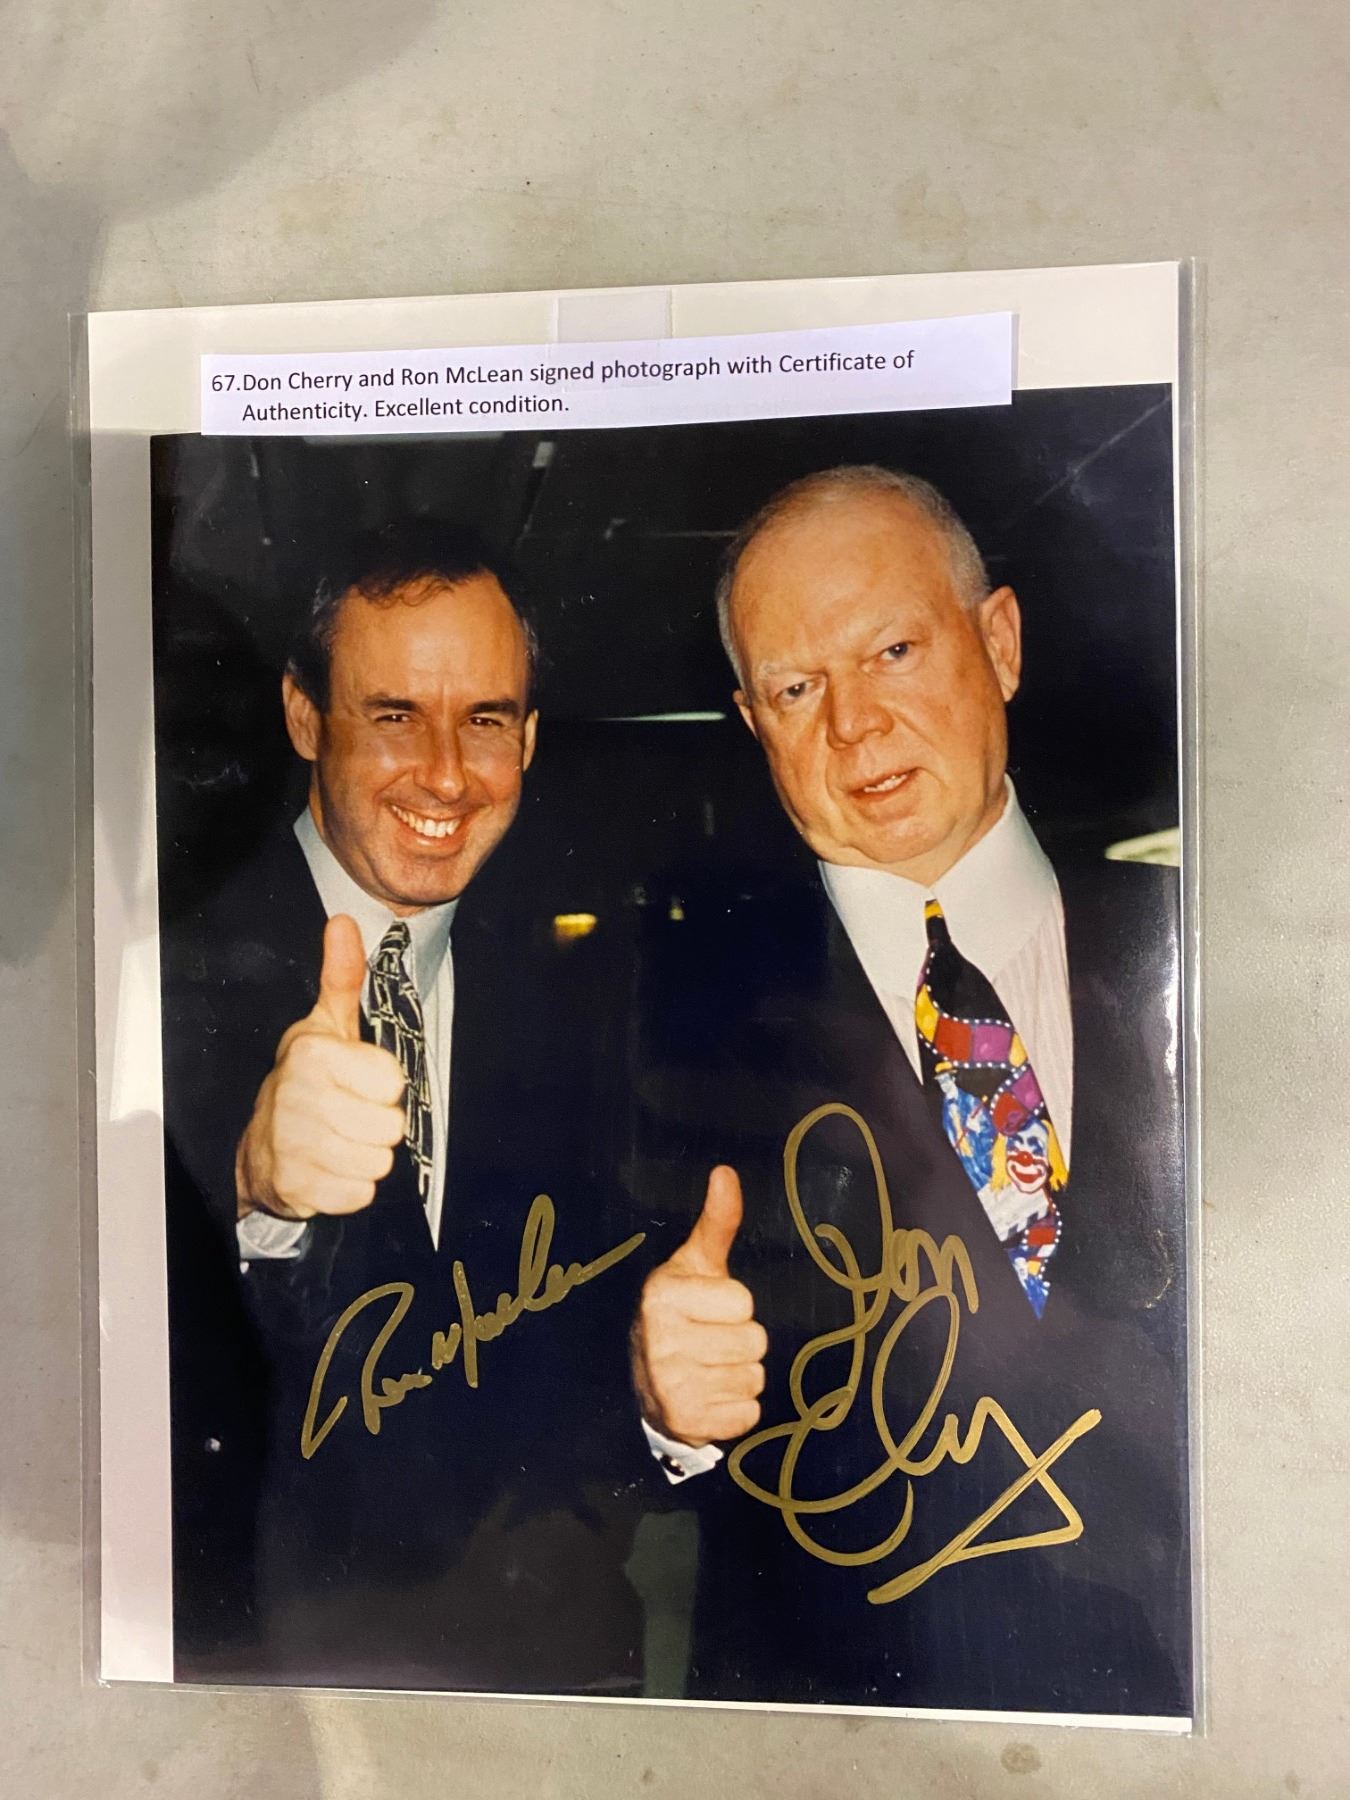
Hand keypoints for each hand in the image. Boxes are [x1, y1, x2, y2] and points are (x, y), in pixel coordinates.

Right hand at [235, 914, 407, 1220]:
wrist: (261, 1148)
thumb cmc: (307, 1081)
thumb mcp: (326, 1026)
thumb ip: (342, 977)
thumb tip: (342, 921)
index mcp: (312, 1052)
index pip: (393, 1080)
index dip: (382, 1086)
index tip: (357, 1083)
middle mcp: (297, 1095)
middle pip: (390, 1126)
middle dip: (377, 1126)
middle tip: (347, 1117)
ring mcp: (292, 1144)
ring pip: (379, 1162)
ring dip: (365, 1157)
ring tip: (338, 1142)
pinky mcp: (294, 1187)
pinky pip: (360, 1194)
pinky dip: (350, 1188)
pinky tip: (328, 1170)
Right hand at [632, 1165, 766, 1446]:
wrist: (650, 1385)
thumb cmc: (684, 1314)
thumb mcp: (697, 1266)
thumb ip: (716, 1223)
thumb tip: (726, 1172)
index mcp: (661, 1295)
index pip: (743, 1302)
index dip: (734, 1307)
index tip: (709, 1311)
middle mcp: (659, 1340)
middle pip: (754, 1342)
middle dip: (741, 1343)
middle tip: (712, 1343)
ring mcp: (670, 1386)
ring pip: (754, 1378)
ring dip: (740, 1376)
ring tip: (711, 1370)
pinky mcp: (686, 1422)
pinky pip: (748, 1415)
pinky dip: (737, 1409)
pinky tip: (711, 1398)